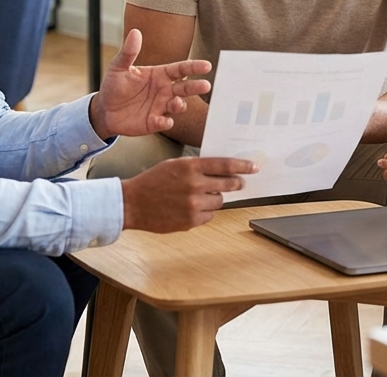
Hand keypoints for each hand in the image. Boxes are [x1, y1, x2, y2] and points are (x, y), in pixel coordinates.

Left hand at [90, 29, 211, 139]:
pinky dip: (166, 122)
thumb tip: (135, 32)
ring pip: (178, 105)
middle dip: (196, 86)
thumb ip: (129, 52)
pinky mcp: (154, 122)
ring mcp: (160, 106)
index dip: (193, 67)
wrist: (104, 109)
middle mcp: (164, 90)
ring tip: (176, 103)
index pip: (180, 69)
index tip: (206, 65)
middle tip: (205, 85)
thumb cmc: (114, 85)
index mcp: (159, 74)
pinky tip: (164, 121)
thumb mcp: (119, 67)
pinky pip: (164, 122)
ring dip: (180, 104)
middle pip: (185, 88)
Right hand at [120, 157, 258, 232]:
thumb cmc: (152, 182)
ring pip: (218, 201)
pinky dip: (204, 212)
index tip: (253, 167)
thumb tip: (221, 170)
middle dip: (236, 184)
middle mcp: (194, 185)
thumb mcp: (174, 165)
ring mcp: (193, 204)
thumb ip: (196, 167)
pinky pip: (209, 216)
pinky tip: (190, 208)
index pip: (224, 164)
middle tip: (239, 183)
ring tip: (197, 197)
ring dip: (214, 199)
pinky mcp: (191, 221)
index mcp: (189, 167)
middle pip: (228, 184)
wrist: (132, 204)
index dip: (242, 166)